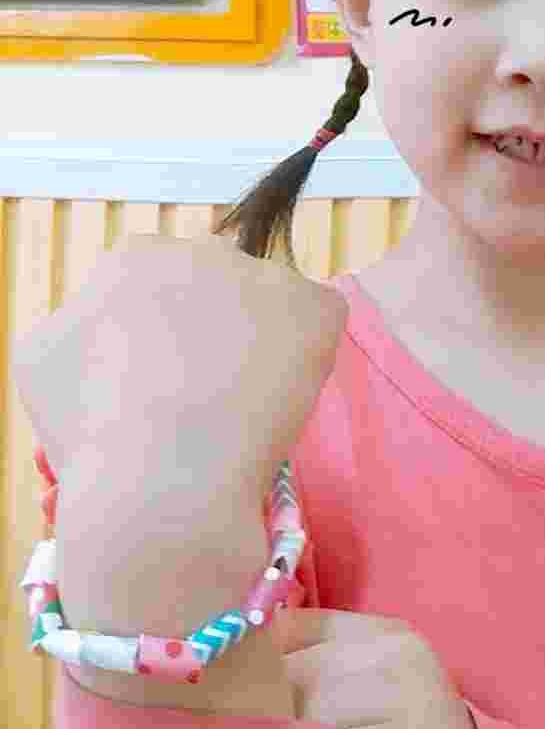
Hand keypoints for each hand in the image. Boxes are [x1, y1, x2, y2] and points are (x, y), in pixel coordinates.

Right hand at [12, 234, 347, 497]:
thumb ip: (78, 321)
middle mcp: (203, 249)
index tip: (162, 378)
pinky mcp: (318, 308)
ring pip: (269, 306)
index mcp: (134, 257)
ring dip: (261, 344)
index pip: (161, 283)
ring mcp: (267, 274)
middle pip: (217, 287)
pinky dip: (309, 359)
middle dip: (212, 330)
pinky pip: (319, 325)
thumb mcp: (40, 361)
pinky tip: (280, 401)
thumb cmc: (90, 432)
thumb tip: (106, 321)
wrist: (161, 480)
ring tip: (241, 406)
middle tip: (204, 394)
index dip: (164, 334)